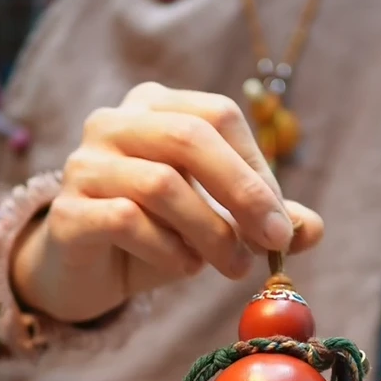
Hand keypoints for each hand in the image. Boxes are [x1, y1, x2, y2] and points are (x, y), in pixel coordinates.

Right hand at [12, 83, 322, 322]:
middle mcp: (113, 123)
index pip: (217, 116)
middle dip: (243, 193)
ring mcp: (83, 165)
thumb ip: (261, 219)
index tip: (280, 222)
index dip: (256, 168)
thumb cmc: (155, 236)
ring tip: (232, 267)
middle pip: (189, 138)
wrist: (85, 274)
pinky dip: (167, 250)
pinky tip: (183, 268)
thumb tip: (313, 230)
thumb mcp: (215, 222)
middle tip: (274, 242)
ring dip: (210, 233)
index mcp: (155, 107)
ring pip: (160, 185)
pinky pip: (126, 221)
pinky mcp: (67, 212)